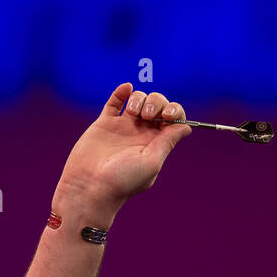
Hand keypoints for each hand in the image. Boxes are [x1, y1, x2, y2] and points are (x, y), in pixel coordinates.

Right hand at [53, 83, 191, 215]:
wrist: (90, 187)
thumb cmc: (122, 181)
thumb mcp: (151, 162)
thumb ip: (168, 141)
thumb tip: (186, 127)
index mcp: (156, 144)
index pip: (173, 120)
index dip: (174, 111)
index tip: (167, 115)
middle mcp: (141, 133)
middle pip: (157, 105)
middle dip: (156, 102)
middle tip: (147, 116)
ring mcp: (122, 127)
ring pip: (138, 99)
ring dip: (139, 98)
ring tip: (131, 113)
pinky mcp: (104, 123)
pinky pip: (115, 101)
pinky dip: (122, 92)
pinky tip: (126, 89)